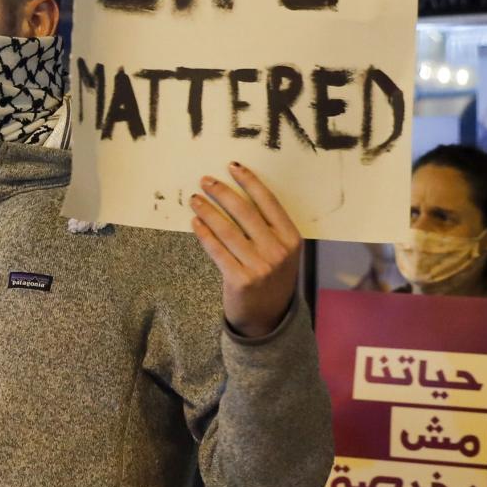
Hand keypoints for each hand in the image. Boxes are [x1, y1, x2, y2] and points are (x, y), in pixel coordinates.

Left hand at [190, 162, 302, 337]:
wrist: (268, 319)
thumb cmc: (272, 279)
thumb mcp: (282, 254)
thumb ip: (269, 229)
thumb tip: (239, 197)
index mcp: (292, 238)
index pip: (269, 202)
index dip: (250, 182)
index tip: (233, 167)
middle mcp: (278, 251)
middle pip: (245, 212)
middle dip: (223, 193)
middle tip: (205, 180)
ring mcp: (260, 266)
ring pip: (228, 230)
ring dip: (208, 211)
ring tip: (195, 199)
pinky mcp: (240, 279)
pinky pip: (217, 250)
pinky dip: (204, 233)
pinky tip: (195, 222)